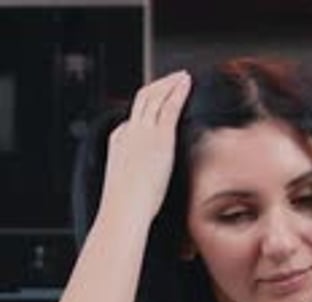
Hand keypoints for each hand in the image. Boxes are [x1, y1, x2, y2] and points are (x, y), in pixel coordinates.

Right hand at [98, 71, 191, 225]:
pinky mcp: (160, 136)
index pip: (133, 119)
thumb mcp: (126, 189)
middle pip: (142, 99)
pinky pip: (170, 105)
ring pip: (155, 96)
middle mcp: (129, 131)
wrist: (124, 210)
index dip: (148, 108)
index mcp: (118, 142)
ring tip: (182, 76)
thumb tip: (141, 191)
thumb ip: (134, 181)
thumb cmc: (125, 208)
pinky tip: (187, 83)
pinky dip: (179, 90)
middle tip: (172, 79)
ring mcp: (144, 131)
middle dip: (158, 86)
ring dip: (169, 83)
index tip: (160, 103)